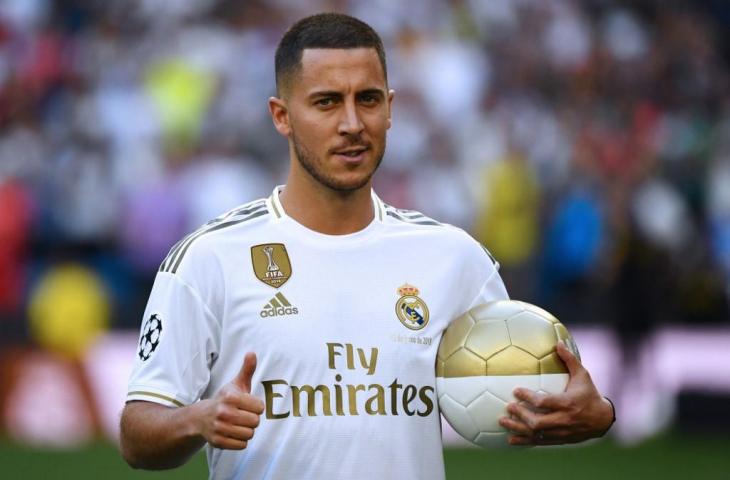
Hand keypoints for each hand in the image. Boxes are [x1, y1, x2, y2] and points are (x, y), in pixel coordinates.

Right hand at [195, 352, 264, 449]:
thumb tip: (252, 353)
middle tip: (243, 416)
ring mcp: (219, 428)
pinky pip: (242, 445)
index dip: (256, 407)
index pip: (260, 407)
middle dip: (252, 419)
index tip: (248, 405)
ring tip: (238, 424)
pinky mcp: (218, 442)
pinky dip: (240, 441)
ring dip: (247, 430)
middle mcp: (223, 412)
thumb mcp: (236, 384)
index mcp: (230, 397)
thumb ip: (247, 369)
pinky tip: (233, 433)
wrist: (201, 418)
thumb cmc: (225, 400)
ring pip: (249, 434)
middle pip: (256, 422)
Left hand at [499, 341, 613, 445]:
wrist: (603, 420)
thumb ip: (569, 359)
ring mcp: (561, 432)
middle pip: (538, 421)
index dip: (529, 398)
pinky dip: (524, 441)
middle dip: (521, 415)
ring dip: (518, 428)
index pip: (545, 402)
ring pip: (536, 434)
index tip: (516, 390)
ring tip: (502, 422)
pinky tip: (511, 439)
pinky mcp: (559, 440)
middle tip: (508, 407)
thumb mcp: (583, 375)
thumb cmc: (590, 394)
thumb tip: (558, 342)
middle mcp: (563, 420)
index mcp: (568, 403)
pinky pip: (539, 442)